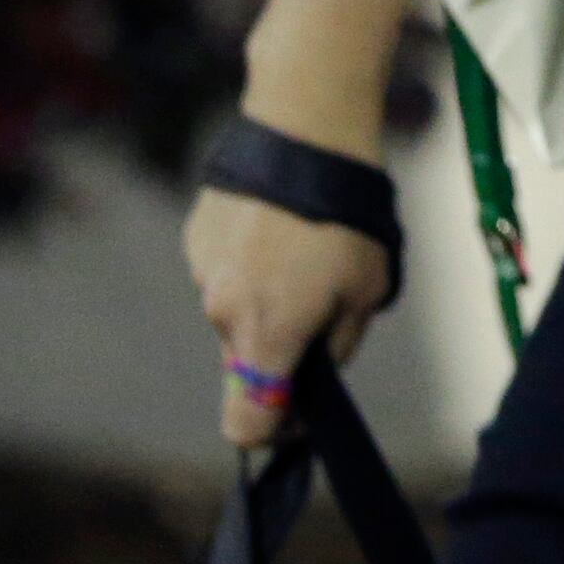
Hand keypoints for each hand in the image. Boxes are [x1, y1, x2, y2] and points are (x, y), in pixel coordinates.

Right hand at [184, 182, 395, 447]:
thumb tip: (315, 370)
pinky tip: (279, 223)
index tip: (300, 413)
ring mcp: (204, 272)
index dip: (275, 431)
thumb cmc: (348, 217)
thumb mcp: (366, 291)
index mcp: (266, 336)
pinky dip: (249, 262)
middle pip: (246, 361)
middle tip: (319, 304)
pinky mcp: (196, 237)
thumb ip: (336, 346)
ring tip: (304, 247)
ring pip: (235, 311)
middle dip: (280, 349)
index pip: (247, 424)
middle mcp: (223, 312)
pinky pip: (225, 270)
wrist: (307, 132)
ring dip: (264, 298)